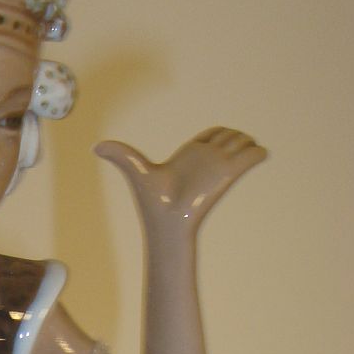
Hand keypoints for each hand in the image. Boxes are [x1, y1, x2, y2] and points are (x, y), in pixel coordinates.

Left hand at [95, 128, 266, 233]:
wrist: (166, 221)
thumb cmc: (152, 201)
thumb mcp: (136, 169)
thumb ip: (120, 155)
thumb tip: (94, 146)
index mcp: (190, 153)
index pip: (211, 134)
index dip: (217, 131)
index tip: (219, 134)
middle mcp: (207, 158)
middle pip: (229, 136)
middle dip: (236, 134)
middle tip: (239, 142)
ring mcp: (219, 165)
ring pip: (241, 143)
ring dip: (247, 141)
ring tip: (248, 147)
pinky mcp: (228, 173)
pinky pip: (250, 157)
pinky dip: (257, 153)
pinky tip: (258, 154)